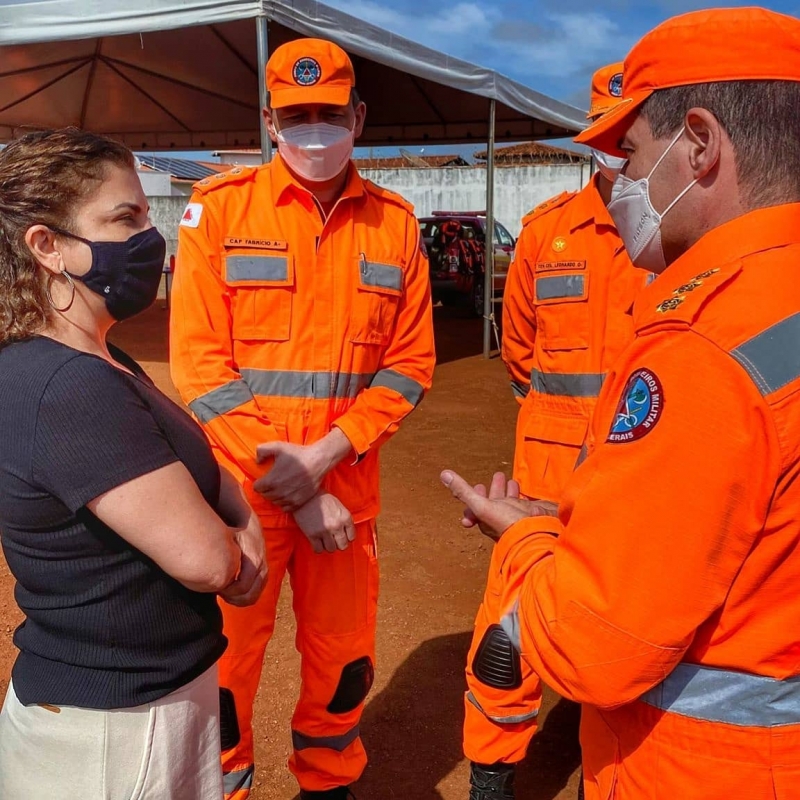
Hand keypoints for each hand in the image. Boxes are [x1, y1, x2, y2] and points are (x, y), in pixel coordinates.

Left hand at [219, 513, 266, 606]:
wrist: (252, 528)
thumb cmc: (236, 534)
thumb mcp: (227, 538)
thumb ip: (221, 552)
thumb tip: (205, 566)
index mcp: (254, 560)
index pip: (242, 587)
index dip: (227, 592)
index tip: (216, 587)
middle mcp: (262, 569)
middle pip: (249, 596)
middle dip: (232, 598)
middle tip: (218, 592)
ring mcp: (264, 574)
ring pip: (252, 598)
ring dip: (236, 600)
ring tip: (223, 592)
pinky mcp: (263, 577)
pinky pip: (254, 595)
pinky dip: (242, 598)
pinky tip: (230, 591)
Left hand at [253, 430, 352, 511]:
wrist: (318, 461)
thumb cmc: (298, 453)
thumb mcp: (278, 446)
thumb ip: (261, 451)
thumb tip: (257, 462)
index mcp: (271, 480)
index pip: (257, 488)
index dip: (259, 482)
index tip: (264, 478)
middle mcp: (279, 492)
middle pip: (265, 496)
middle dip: (266, 489)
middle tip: (272, 482)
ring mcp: (289, 498)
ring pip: (275, 502)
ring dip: (274, 496)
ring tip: (279, 487)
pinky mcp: (299, 502)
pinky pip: (285, 508)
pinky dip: (284, 503)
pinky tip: (287, 494)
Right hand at [293, 493, 355, 553]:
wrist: (305, 495)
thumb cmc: (321, 498)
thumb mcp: (338, 505)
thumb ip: (343, 518)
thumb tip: (345, 531)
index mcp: (345, 517)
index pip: (351, 537)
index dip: (346, 537)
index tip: (341, 536)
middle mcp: (337, 525)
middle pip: (342, 546)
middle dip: (338, 544)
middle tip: (333, 540)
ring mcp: (325, 531)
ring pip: (331, 549)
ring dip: (327, 546)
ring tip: (324, 540)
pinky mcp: (313, 535)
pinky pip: (318, 550)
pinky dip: (318, 548)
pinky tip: (316, 542)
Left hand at [440, 470, 557, 541]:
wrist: (540, 535)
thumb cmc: (508, 523)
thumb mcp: (481, 506)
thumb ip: (463, 491)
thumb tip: (443, 474)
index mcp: (487, 518)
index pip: (477, 507)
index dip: (474, 496)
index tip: (478, 486)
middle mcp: (501, 517)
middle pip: (495, 500)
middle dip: (494, 489)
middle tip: (496, 477)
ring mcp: (516, 514)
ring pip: (509, 499)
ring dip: (507, 489)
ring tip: (507, 479)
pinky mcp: (530, 511)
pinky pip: (523, 500)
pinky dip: (520, 492)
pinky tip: (523, 487)